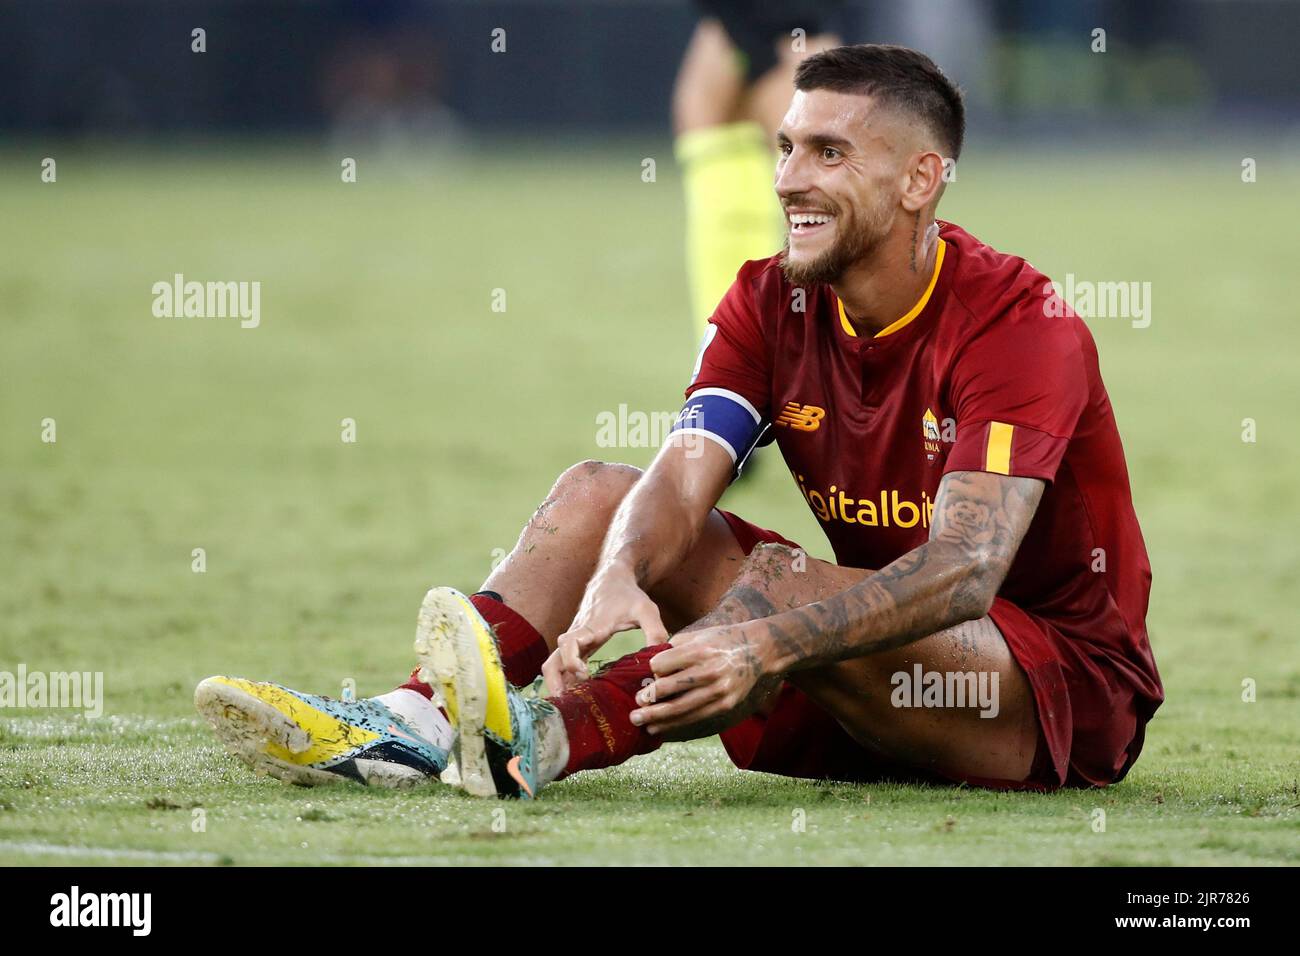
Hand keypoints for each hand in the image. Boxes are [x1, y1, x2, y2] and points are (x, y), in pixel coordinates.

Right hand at [544, 565, 669, 693]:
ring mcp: (575, 640)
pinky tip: (572, 695)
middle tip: (564, 701)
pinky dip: (563, 678)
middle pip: (553, 659)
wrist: (611, 578)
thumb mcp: (646, 610)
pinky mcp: (577, 644)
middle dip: (554, 681)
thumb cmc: (628, 595)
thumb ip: (656, 632)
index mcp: (591, 627)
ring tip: (565, 704)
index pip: (569, 644)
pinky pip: (562, 662)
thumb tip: (660, 659)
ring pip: (553, 662)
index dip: (571, 661)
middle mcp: (577, 635)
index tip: (583, 674)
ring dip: (555, 682)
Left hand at [629, 621, 778, 737]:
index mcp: (699, 650)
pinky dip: (675, 724)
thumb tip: (651, 667)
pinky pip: (694, 717)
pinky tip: (660, 728)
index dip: (653, 669)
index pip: (662, 665)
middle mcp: (708, 671)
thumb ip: (675, 648)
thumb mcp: (699, 634)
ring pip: (680, 708)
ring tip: (639, 721)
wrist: (759, 650)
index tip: (653, 672)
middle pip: (668, 689)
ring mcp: (718, 690)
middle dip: (647, 699)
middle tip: (634, 704)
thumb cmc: (723, 639)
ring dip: (656, 717)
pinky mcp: (725, 705)